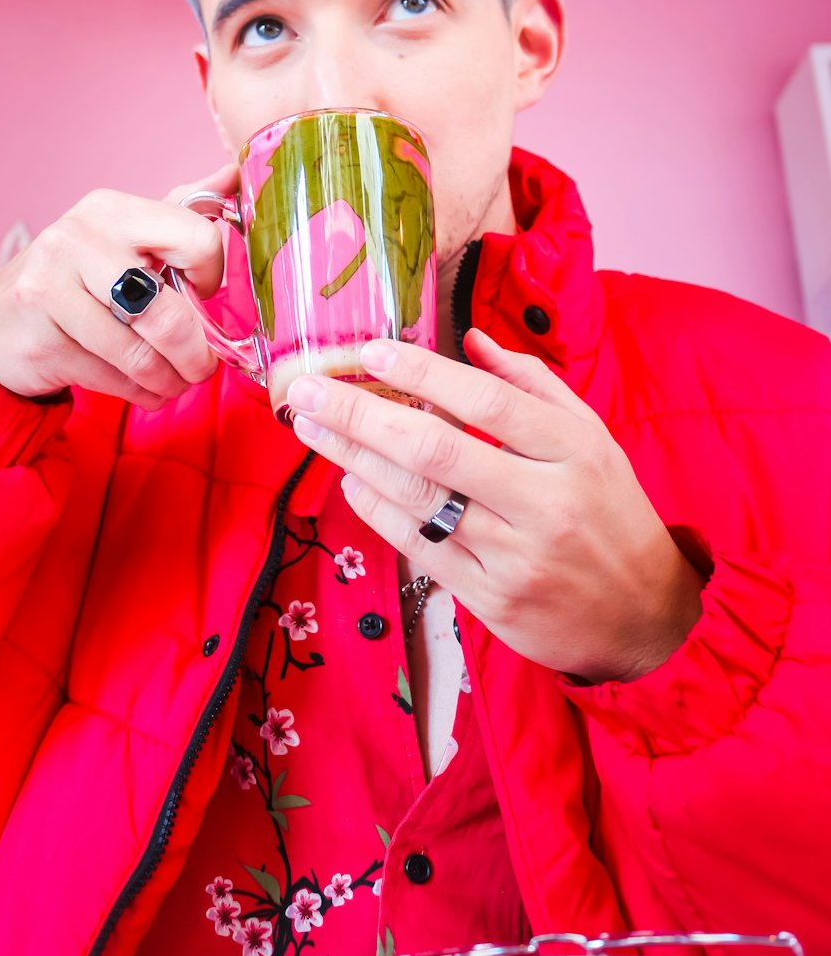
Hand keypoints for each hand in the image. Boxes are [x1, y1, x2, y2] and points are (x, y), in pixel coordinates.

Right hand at [0, 163, 238, 406]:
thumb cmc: (77, 280)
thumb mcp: (124, 237)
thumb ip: (179, 211)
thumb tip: (233, 174)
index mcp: (110, 209)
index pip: (196, 238)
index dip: (213, 277)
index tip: (205, 295)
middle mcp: (76, 241)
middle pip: (167, 312)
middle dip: (196, 353)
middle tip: (201, 366)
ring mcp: (51, 291)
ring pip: (141, 355)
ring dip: (170, 381)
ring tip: (174, 383)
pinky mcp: (40, 341)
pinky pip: (114, 380)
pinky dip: (140, 394)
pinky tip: (144, 389)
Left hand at [287, 331, 705, 682]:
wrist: (648, 617)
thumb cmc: (612, 512)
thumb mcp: (591, 437)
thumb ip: (531, 383)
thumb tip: (469, 338)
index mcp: (574, 451)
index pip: (487, 402)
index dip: (423, 372)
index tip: (370, 350)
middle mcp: (545, 503)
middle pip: (436, 450)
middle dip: (361, 415)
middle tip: (308, 389)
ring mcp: (516, 557)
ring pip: (418, 500)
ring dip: (354, 458)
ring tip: (312, 426)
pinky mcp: (493, 602)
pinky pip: (420, 548)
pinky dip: (377, 510)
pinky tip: (351, 479)